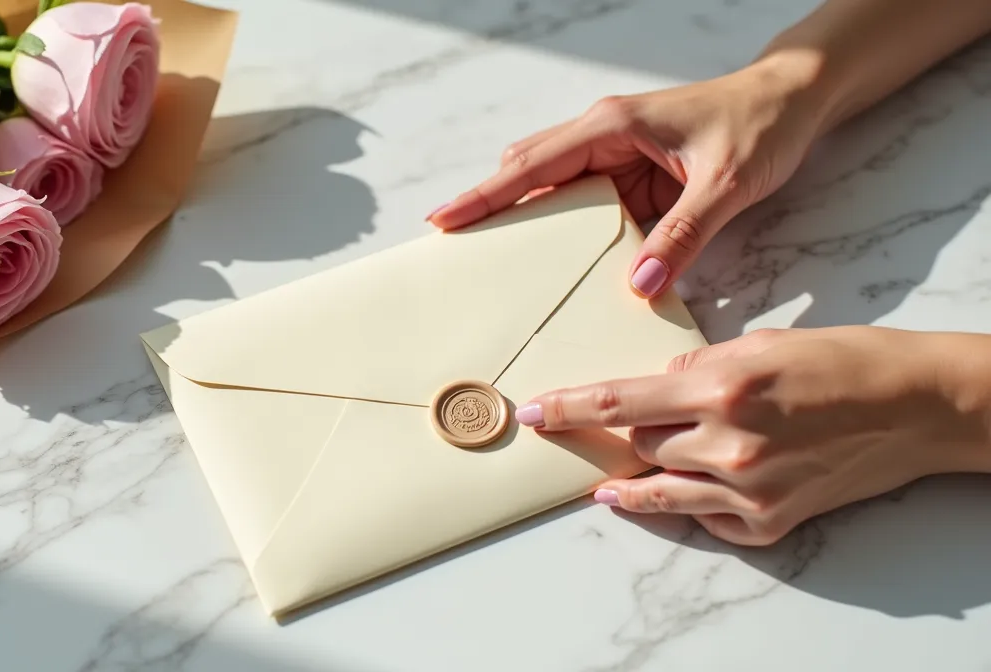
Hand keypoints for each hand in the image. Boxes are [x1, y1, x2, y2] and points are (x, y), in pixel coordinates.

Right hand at [427, 54, 828, 298]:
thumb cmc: (760, 124)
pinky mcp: (632, 176)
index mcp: (612, 126)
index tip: (445, 219)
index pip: (532, 164)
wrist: (793, 101)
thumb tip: (640, 284)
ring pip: (551, 187)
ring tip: (492, 259)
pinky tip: (557, 259)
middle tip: (453, 246)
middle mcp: (604, 136)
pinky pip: (585, 204)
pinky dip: (565, 229)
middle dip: (488, 206)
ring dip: (524, 219)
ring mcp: (616, 156)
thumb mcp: (725, 184)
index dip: (486, 194)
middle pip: (527, 172)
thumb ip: (683, 236)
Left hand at [515, 327, 990, 544]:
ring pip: (662, 487)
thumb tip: (657, 385)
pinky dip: (695, 504)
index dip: (568, 410)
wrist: (916, 405)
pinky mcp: (771, 520)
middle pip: (640, 444)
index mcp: (720, 387)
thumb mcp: (761, 344)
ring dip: (636, 480)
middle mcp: (727, 443)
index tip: (533, 415)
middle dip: (626, 433)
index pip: (618, 402)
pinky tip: (690, 490)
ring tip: (612, 484)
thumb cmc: (843, 362)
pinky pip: (708, 518)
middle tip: (609, 429)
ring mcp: (749, 489)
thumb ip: (698, 365)